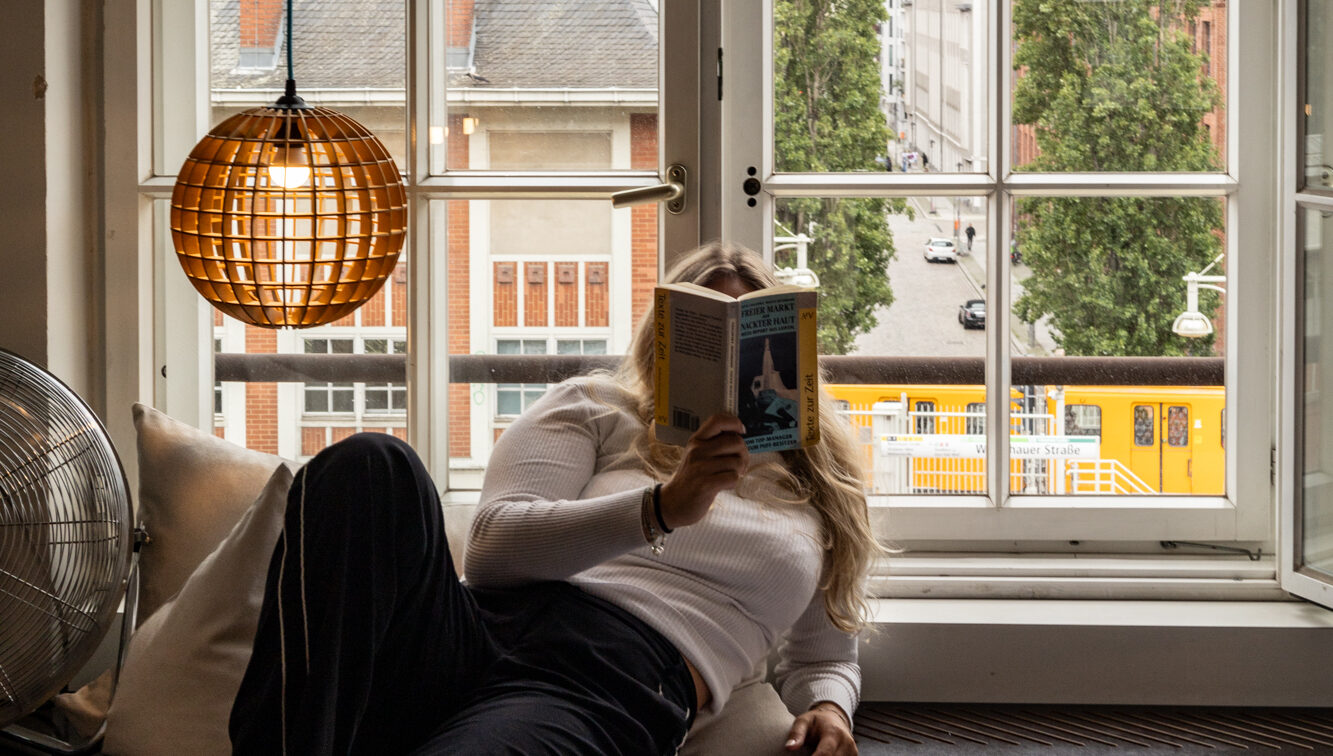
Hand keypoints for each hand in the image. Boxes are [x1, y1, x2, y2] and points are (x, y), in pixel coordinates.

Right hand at [657, 413, 747, 529]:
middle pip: (735, 442)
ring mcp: (701, 467)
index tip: (741, 431)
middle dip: (743, 454)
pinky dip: (732, 483)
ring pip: (737, 461)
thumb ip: (713, 444)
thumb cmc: (691, 478)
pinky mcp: (706, 484)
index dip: (734, 422)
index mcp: (696, 441)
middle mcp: (697, 450)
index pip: (718, 420)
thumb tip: (739, 436)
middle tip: (739, 464)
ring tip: (729, 476)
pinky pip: (733, 477)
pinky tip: (723, 485)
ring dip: (738, 471)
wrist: (673, 503)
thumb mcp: (696, 455)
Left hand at [784, 703, 856, 755]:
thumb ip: (796, 734)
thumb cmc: (816, 721)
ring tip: (811, 753)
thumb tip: (789, 747)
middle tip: (807, 755)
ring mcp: (852, 751)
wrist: (834, 718)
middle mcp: (847, 743)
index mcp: (834, 733)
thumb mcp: (803, 722)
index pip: (825, 754)